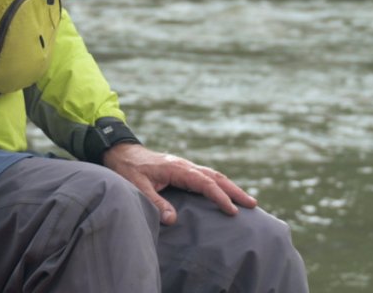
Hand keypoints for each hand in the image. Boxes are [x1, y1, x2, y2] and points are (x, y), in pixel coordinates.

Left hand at [102, 143, 257, 224]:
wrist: (120, 152)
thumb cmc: (128, 169)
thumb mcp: (137, 187)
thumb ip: (155, 202)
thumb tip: (173, 220)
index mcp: (177, 168)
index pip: (204, 183)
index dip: (219, 197)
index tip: (232, 211)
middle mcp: (185, 166)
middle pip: (215, 177)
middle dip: (234, 190)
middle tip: (252, 204)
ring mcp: (184, 167)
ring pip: (212, 176)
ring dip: (229, 187)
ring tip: (246, 201)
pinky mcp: (182, 171)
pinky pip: (205, 177)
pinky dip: (218, 185)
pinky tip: (225, 194)